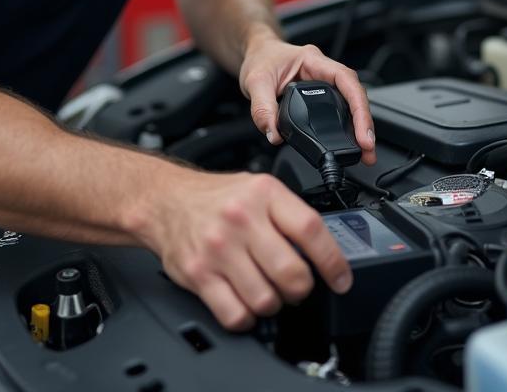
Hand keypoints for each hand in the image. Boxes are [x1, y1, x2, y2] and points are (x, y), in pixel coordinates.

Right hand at [140, 167, 351, 330]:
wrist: (165, 200)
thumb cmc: (217, 197)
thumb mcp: (259, 189)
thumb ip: (289, 213)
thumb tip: (327, 249)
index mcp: (264, 193)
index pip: (310, 230)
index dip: (333, 261)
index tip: (341, 279)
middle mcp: (241, 219)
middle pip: (292, 272)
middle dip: (302, 289)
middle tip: (297, 285)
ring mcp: (219, 248)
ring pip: (266, 300)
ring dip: (274, 304)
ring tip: (267, 290)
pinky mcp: (199, 274)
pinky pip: (235, 314)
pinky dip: (246, 318)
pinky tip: (245, 302)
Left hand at [239, 30, 376, 165]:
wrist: (257, 53)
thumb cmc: (260, 59)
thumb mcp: (255, 82)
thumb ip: (262, 109)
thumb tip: (274, 135)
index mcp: (312, 60)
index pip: (346, 80)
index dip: (358, 106)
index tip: (363, 132)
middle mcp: (323, 70)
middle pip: (354, 94)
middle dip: (364, 122)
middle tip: (368, 149)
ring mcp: (324, 82)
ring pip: (350, 103)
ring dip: (359, 126)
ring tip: (365, 152)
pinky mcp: (320, 95)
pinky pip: (340, 109)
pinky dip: (347, 127)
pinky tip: (350, 141)